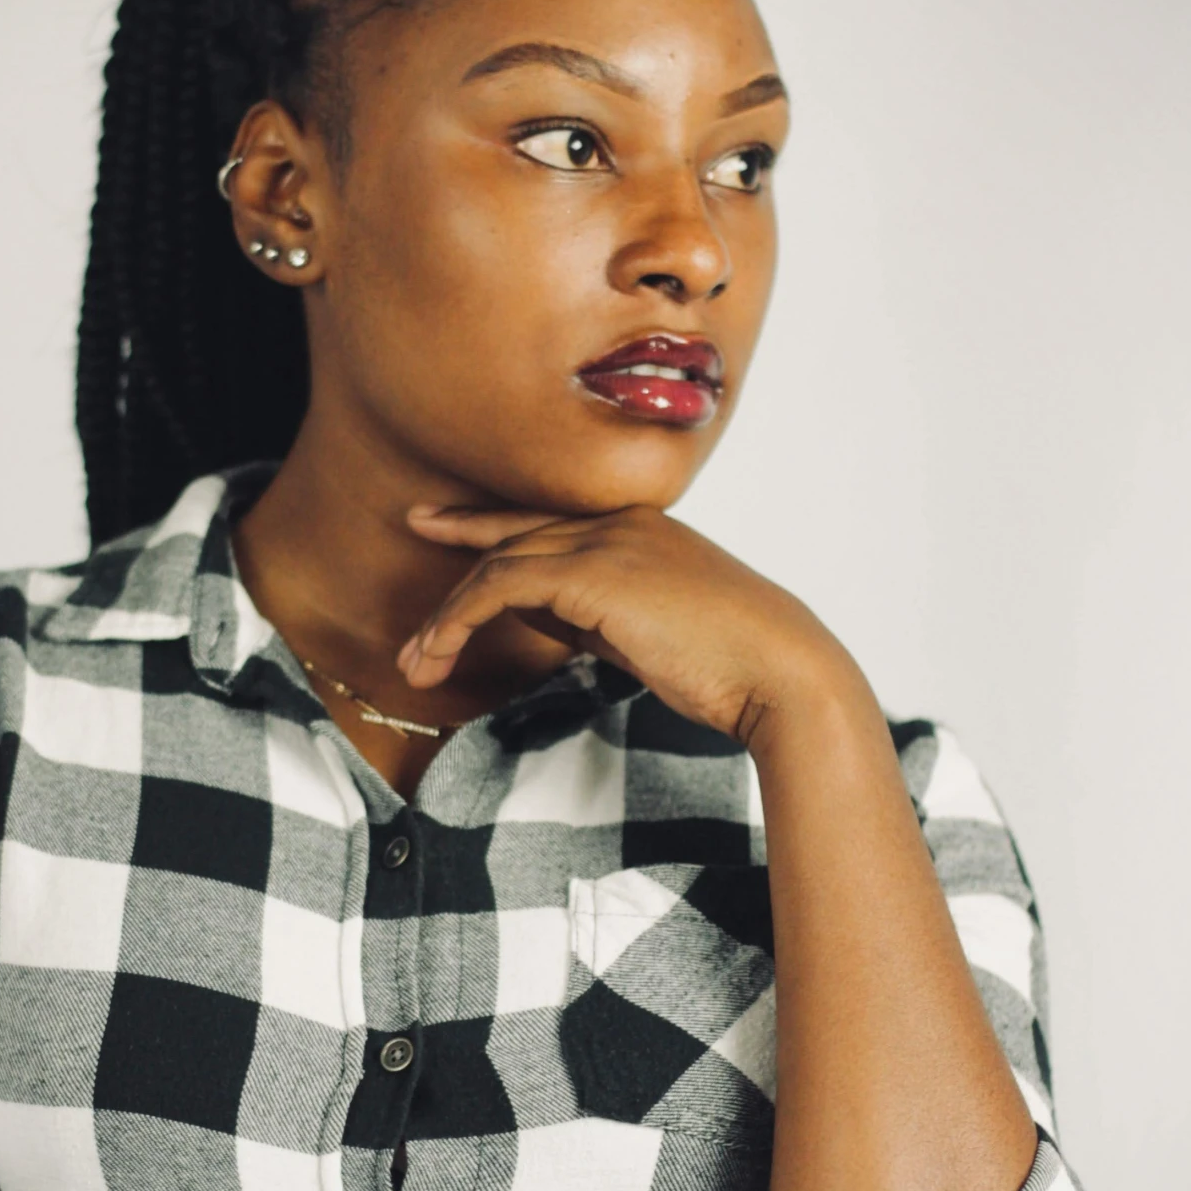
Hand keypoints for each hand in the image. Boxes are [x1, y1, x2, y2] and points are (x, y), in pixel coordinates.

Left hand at [401, 502, 849, 746]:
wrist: (779, 670)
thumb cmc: (728, 664)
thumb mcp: (647, 630)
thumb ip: (595, 612)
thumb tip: (542, 613)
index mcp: (637, 528)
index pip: (544, 520)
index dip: (485, 523)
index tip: (439, 525)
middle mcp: (617, 522)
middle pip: (512, 533)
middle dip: (454, 556)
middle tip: (411, 577)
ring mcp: (605, 541)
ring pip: (498, 563)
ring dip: (446, 618)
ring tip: (415, 664)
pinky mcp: (592, 574)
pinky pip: (501, 584)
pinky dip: (460, 618)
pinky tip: (440, 652)